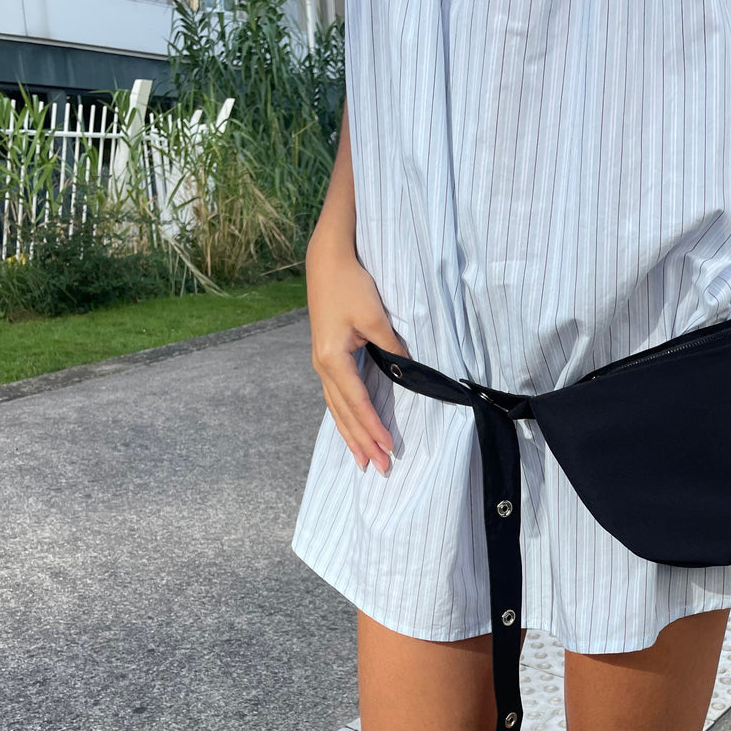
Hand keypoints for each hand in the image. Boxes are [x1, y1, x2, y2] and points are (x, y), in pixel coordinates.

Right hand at [306, 244, 409, 474]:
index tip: (387, 447)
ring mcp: (322, 363)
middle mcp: (323, 366)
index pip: (357, 402)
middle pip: (344, 414)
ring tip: (362, 462)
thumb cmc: (351, 285)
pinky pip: (336, 397)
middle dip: (362, 442)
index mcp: (333, 359)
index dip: (373, 427)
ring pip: (337, 410)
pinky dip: (345, 418)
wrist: (327, 262)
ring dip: (350, 436)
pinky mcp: (327, 358)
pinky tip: (350, 432)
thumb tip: (408, 372)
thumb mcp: (375, 316)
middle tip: (379, 468)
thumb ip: (392, 348)